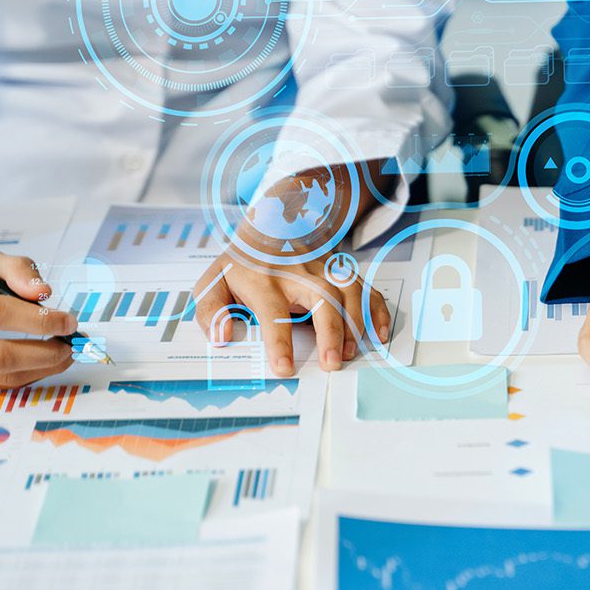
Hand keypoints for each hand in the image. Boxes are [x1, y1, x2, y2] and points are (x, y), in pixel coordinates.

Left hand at [193, 164, 390, 375]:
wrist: (276, 221)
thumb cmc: (245, 262)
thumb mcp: (214, 280)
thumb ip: (210, 311)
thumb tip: (222, 336)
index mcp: (264, 280)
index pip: (273, 310)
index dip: (280, 341)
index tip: (285, 368)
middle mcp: (298, 274)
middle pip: (321, 297)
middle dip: (330, 330)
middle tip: (332, 363)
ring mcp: (324, 271)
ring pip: (348, 291)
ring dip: (355, 322)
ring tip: (351, 352)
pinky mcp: (342, 273)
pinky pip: (366, 288)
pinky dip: (377, 310)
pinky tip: (378, 333)